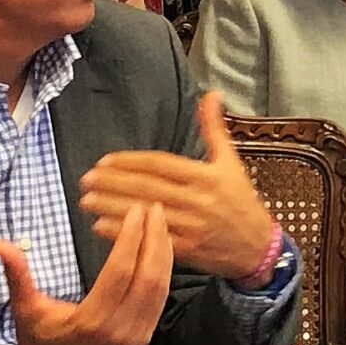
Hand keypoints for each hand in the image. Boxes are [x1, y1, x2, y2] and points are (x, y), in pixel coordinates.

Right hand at [0, 200, 171, 344]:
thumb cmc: (36, 343)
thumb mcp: (24, 308)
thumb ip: (17, 274)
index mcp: (91, 320)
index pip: (121, 270)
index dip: (131, 237)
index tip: (137, 210)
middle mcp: (118, 330)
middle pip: (148, 276)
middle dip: (155, 238)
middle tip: (156, 208)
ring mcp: (134, 337)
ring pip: (160, 288)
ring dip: (164, 253)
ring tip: (161, 223)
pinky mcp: (142, 339)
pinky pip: (159, 301)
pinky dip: (164, 273)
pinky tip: (162, 251)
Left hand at [80, 92, 277, 281]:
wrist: (259, 246)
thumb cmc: (242, 201)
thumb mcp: (231, 162)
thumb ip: (214, 128)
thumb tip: (211, 94)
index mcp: (206, 176)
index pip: (160, 164)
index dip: (130, 162)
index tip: (104, 161)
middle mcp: (197, 199)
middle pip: (147, 188)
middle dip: (113, 183)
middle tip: (85, 179)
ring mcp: (192, 226)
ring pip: (145, 214)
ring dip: (112, 207)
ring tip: (86, 200)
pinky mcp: (187, 250)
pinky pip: (150, 239)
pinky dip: (124, 234)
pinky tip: (101, 227)